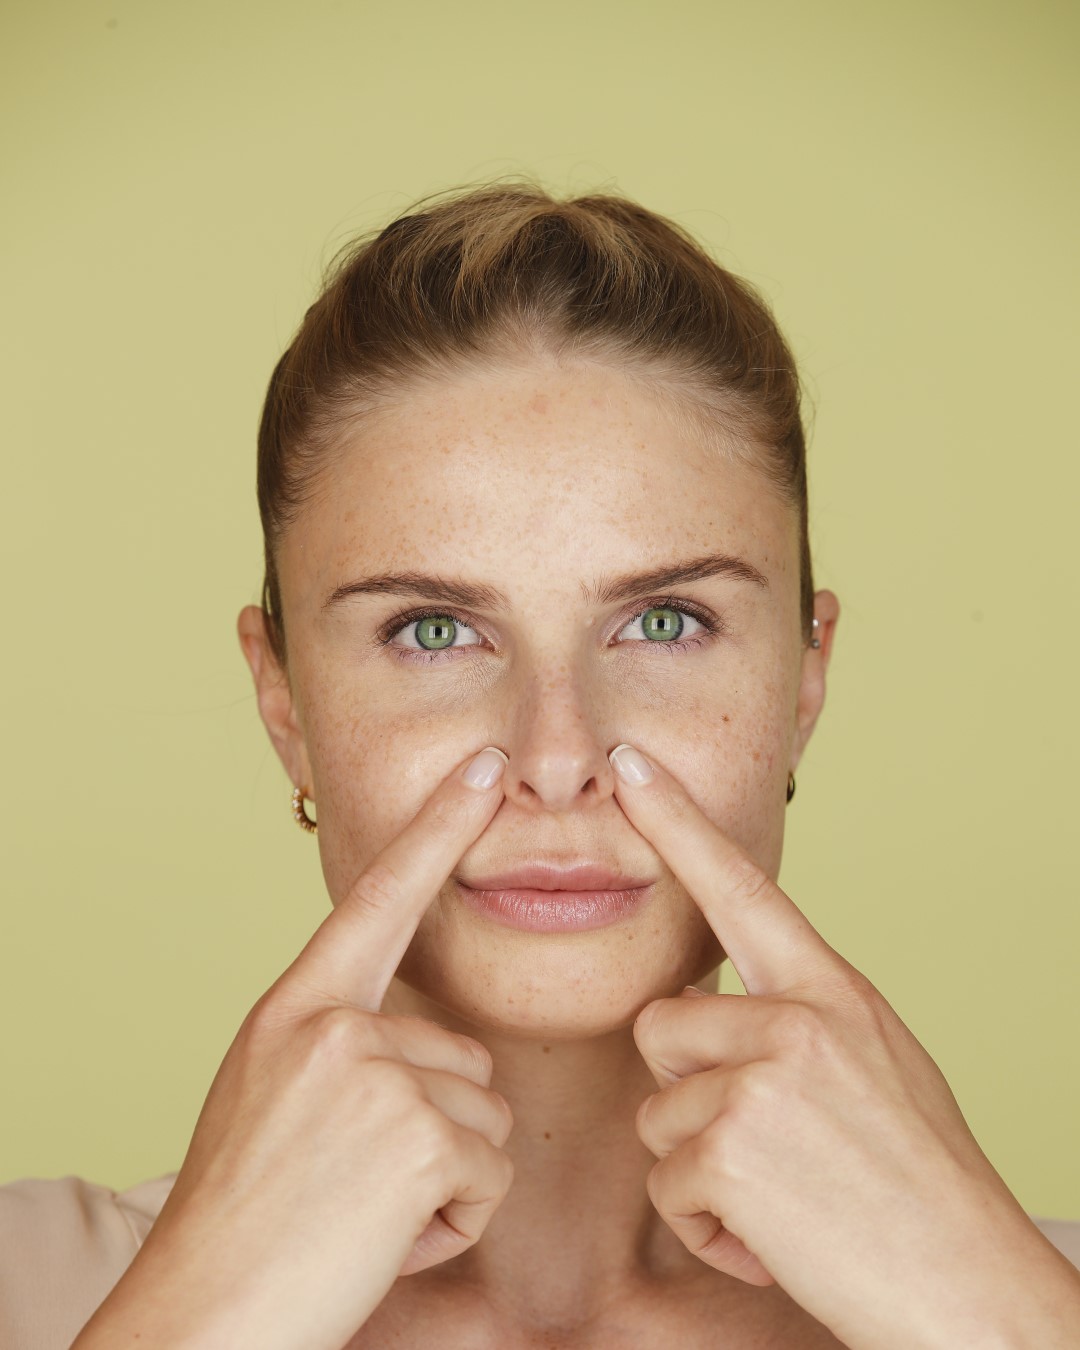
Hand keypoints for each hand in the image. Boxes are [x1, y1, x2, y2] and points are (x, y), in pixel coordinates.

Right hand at [74, 747, 514, 1349]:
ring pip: (485, 1117)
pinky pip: (489, 1172)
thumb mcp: (271, 1093)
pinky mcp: (419, 1132)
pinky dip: (453, 1220)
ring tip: (361, 1210)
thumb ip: (338, 1044)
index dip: (435, 830)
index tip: (479, 771)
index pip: (378, 900)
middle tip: (352, 1182)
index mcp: (297, 1008)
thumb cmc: (243, 1216)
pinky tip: (383, 1238)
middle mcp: (336, 1024)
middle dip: (436, 1128)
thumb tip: (418, 1037)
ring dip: (443, 1179)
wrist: (205, 1315)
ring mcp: (377, 1072)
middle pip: (463, 1055)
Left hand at [609, 743, 1079, 1349]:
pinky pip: (666, 1181)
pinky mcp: (729, 1144)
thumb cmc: (920, 1182)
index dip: (677, 822)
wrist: (969, 1287)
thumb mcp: (876, 1062)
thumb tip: (723, 1012)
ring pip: (656, 1111)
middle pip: (660, 1026)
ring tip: (782, 1196)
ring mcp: (762, 1075)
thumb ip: (799, 1020)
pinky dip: (708, 1225)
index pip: (741, 887)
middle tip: (767, 1144)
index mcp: (832, 991)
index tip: (629, 767)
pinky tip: (773, 1237)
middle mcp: (796, 1016)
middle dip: (689, 1092)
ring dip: (701, 1167)